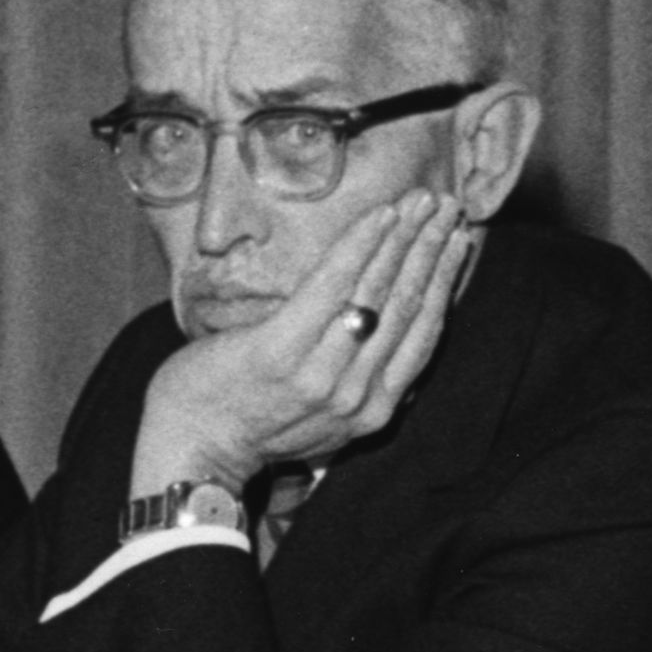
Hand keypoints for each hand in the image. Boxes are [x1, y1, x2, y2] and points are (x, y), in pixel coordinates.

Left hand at [132, 192, 473, 499]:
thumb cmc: (250, 422)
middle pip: (408, 306)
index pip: (423, 334)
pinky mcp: (281, 351)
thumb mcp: (322, 419)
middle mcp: (357, 396)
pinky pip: (331, 285)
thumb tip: (387, 340)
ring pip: (378, 291)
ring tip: (420, 200)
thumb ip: (358, 385)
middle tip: (446, 204)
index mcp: (373, 410)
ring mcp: (321, 376)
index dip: (445, 281)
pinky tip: (379, 215)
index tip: (458, 239)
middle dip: (432, 248)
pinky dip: (360, 244)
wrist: (192, 450)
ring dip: (405, 237)